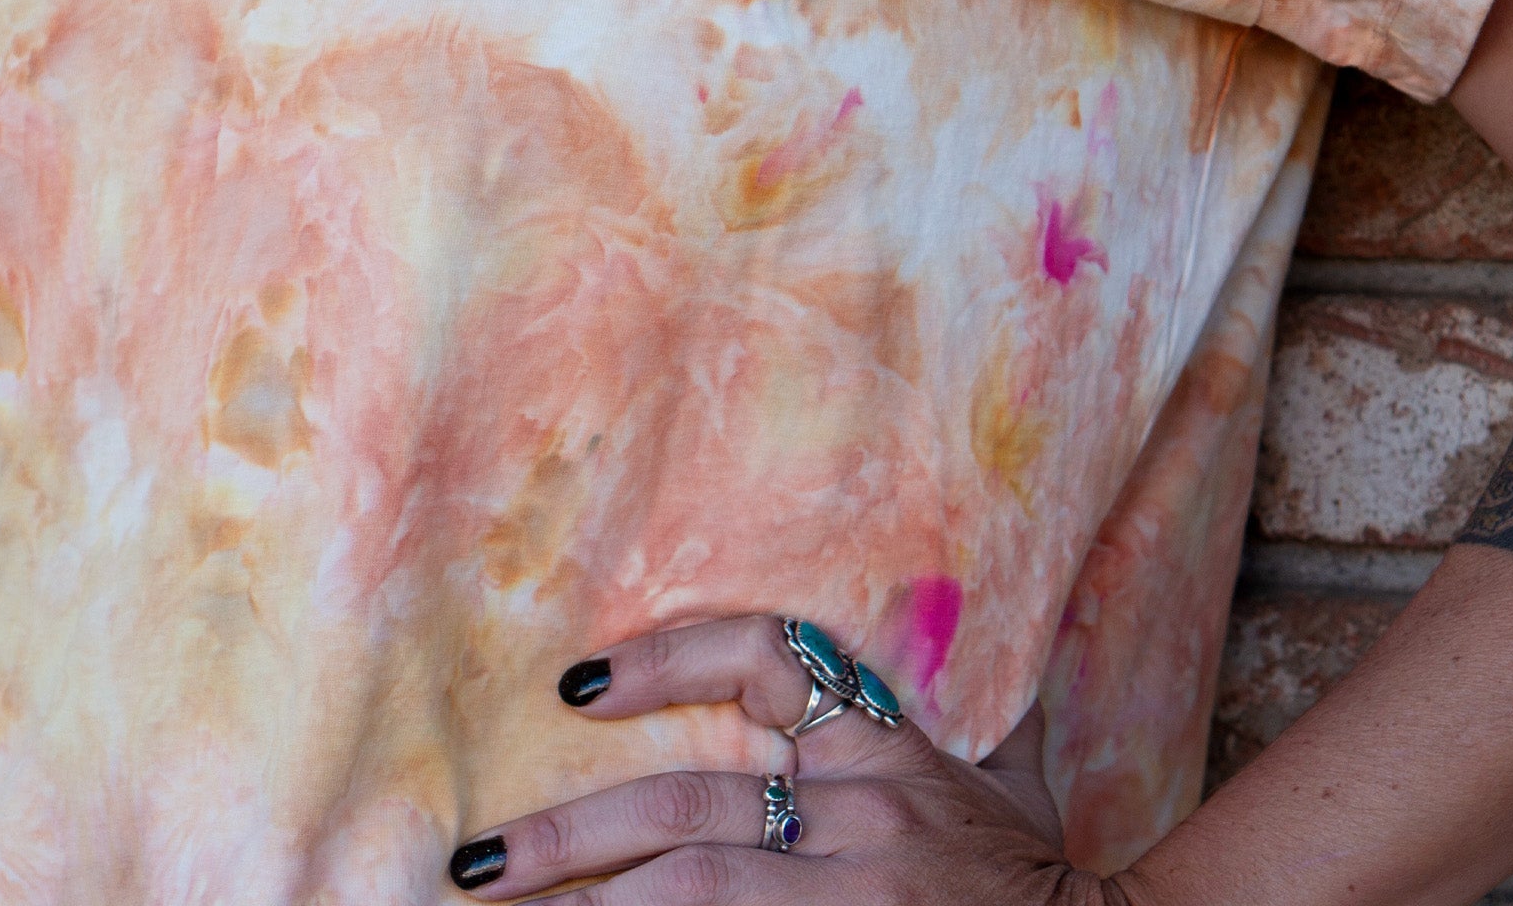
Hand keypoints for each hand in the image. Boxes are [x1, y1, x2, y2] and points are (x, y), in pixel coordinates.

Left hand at [448, 613, 1114, 903]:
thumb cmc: (1037, 871)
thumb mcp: (1003, 780)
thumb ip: (965, 715)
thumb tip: (954, 632)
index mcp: (884, 747)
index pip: (764, 658)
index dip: (667, 658)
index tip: (576, 685)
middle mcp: (863, 815)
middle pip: (687, 812)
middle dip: (568, 837)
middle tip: (475, 864)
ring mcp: (856, 894)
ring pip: (697, 892)